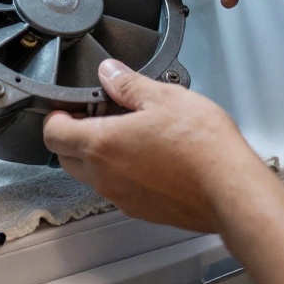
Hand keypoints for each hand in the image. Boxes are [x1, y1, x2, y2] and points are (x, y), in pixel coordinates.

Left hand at [43, 59, 271, 232]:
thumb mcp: (164, 97)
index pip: (53, 133)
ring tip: (131, 133)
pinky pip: (118, 189)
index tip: (69, 106)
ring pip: (93, 175)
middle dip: (74, 136)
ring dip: (100, 154)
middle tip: (98, 116)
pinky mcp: (141, 210)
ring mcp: (122, 197)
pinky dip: (122, 172)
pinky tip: (150, 156)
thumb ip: (128, 84)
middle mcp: (104, 176)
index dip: (56, 116)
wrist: (230, 189)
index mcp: (101, 144)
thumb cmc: (201, 147)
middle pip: (66, 157)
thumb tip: (110, 73)